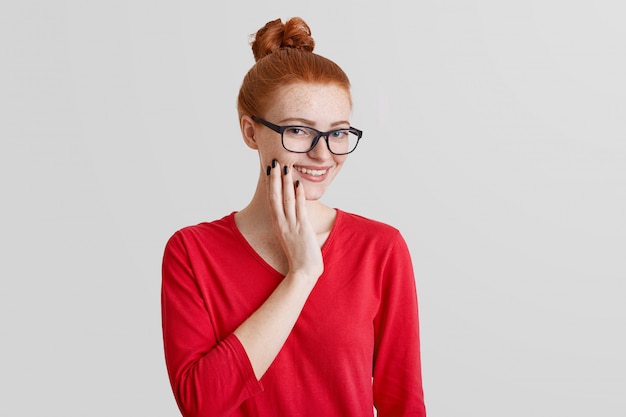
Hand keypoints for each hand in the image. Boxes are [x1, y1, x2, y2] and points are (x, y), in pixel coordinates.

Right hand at [267, 160, 323, 279]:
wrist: (303, 272)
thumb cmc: (300, 257)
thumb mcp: (292, 237)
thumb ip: (292, 225)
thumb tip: (296, 215)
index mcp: (279, 224)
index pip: (272, 200)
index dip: (271, 184)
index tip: (270, 171)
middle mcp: (282, 223)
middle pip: (275, 196)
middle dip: (275, 178)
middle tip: (274, 162)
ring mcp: (291, 225)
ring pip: (286, 199)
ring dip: (285, 182)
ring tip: (284, 167)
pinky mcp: (302, 228)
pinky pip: (299, 208)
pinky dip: (298, 195)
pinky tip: (297, 183)